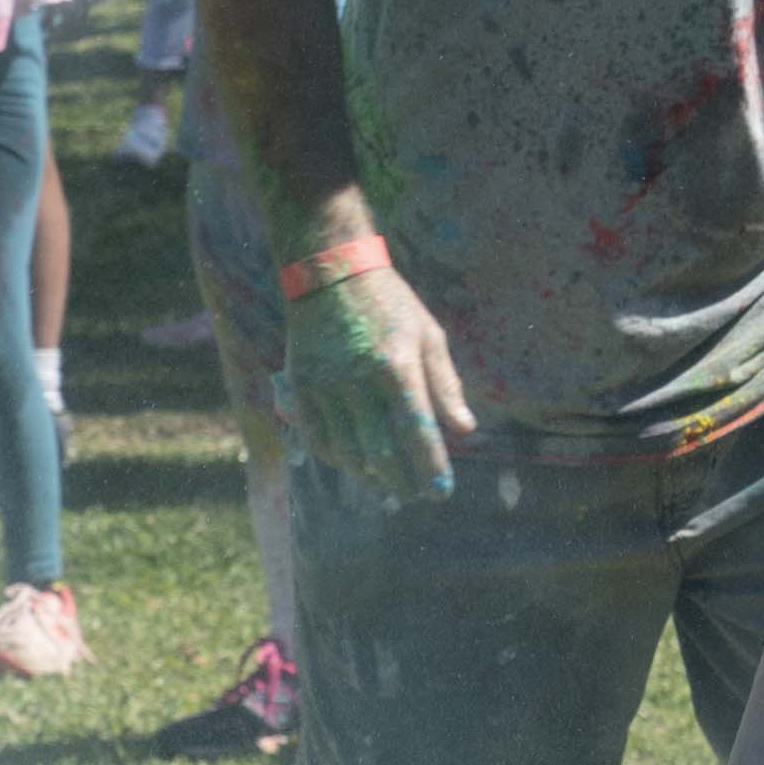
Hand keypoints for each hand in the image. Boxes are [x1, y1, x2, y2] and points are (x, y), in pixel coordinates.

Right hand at [284, 258, 476, 506]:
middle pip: (380, 452)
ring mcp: (325, 385)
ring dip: (370, 476)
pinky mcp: (300, 386)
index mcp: (396, 365)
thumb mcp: (428, 334)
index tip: (441, 492)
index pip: (417, 432)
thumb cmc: (389, 303)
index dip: (430, 468)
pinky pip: (317, 437)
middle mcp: (358, 380)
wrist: (330, 270)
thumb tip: (464, 429)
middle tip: (415, 494)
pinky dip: (337, 458)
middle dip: (401, 480)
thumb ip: (446, 384)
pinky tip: (354, 465)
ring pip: (347, 452)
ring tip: (388, 485)